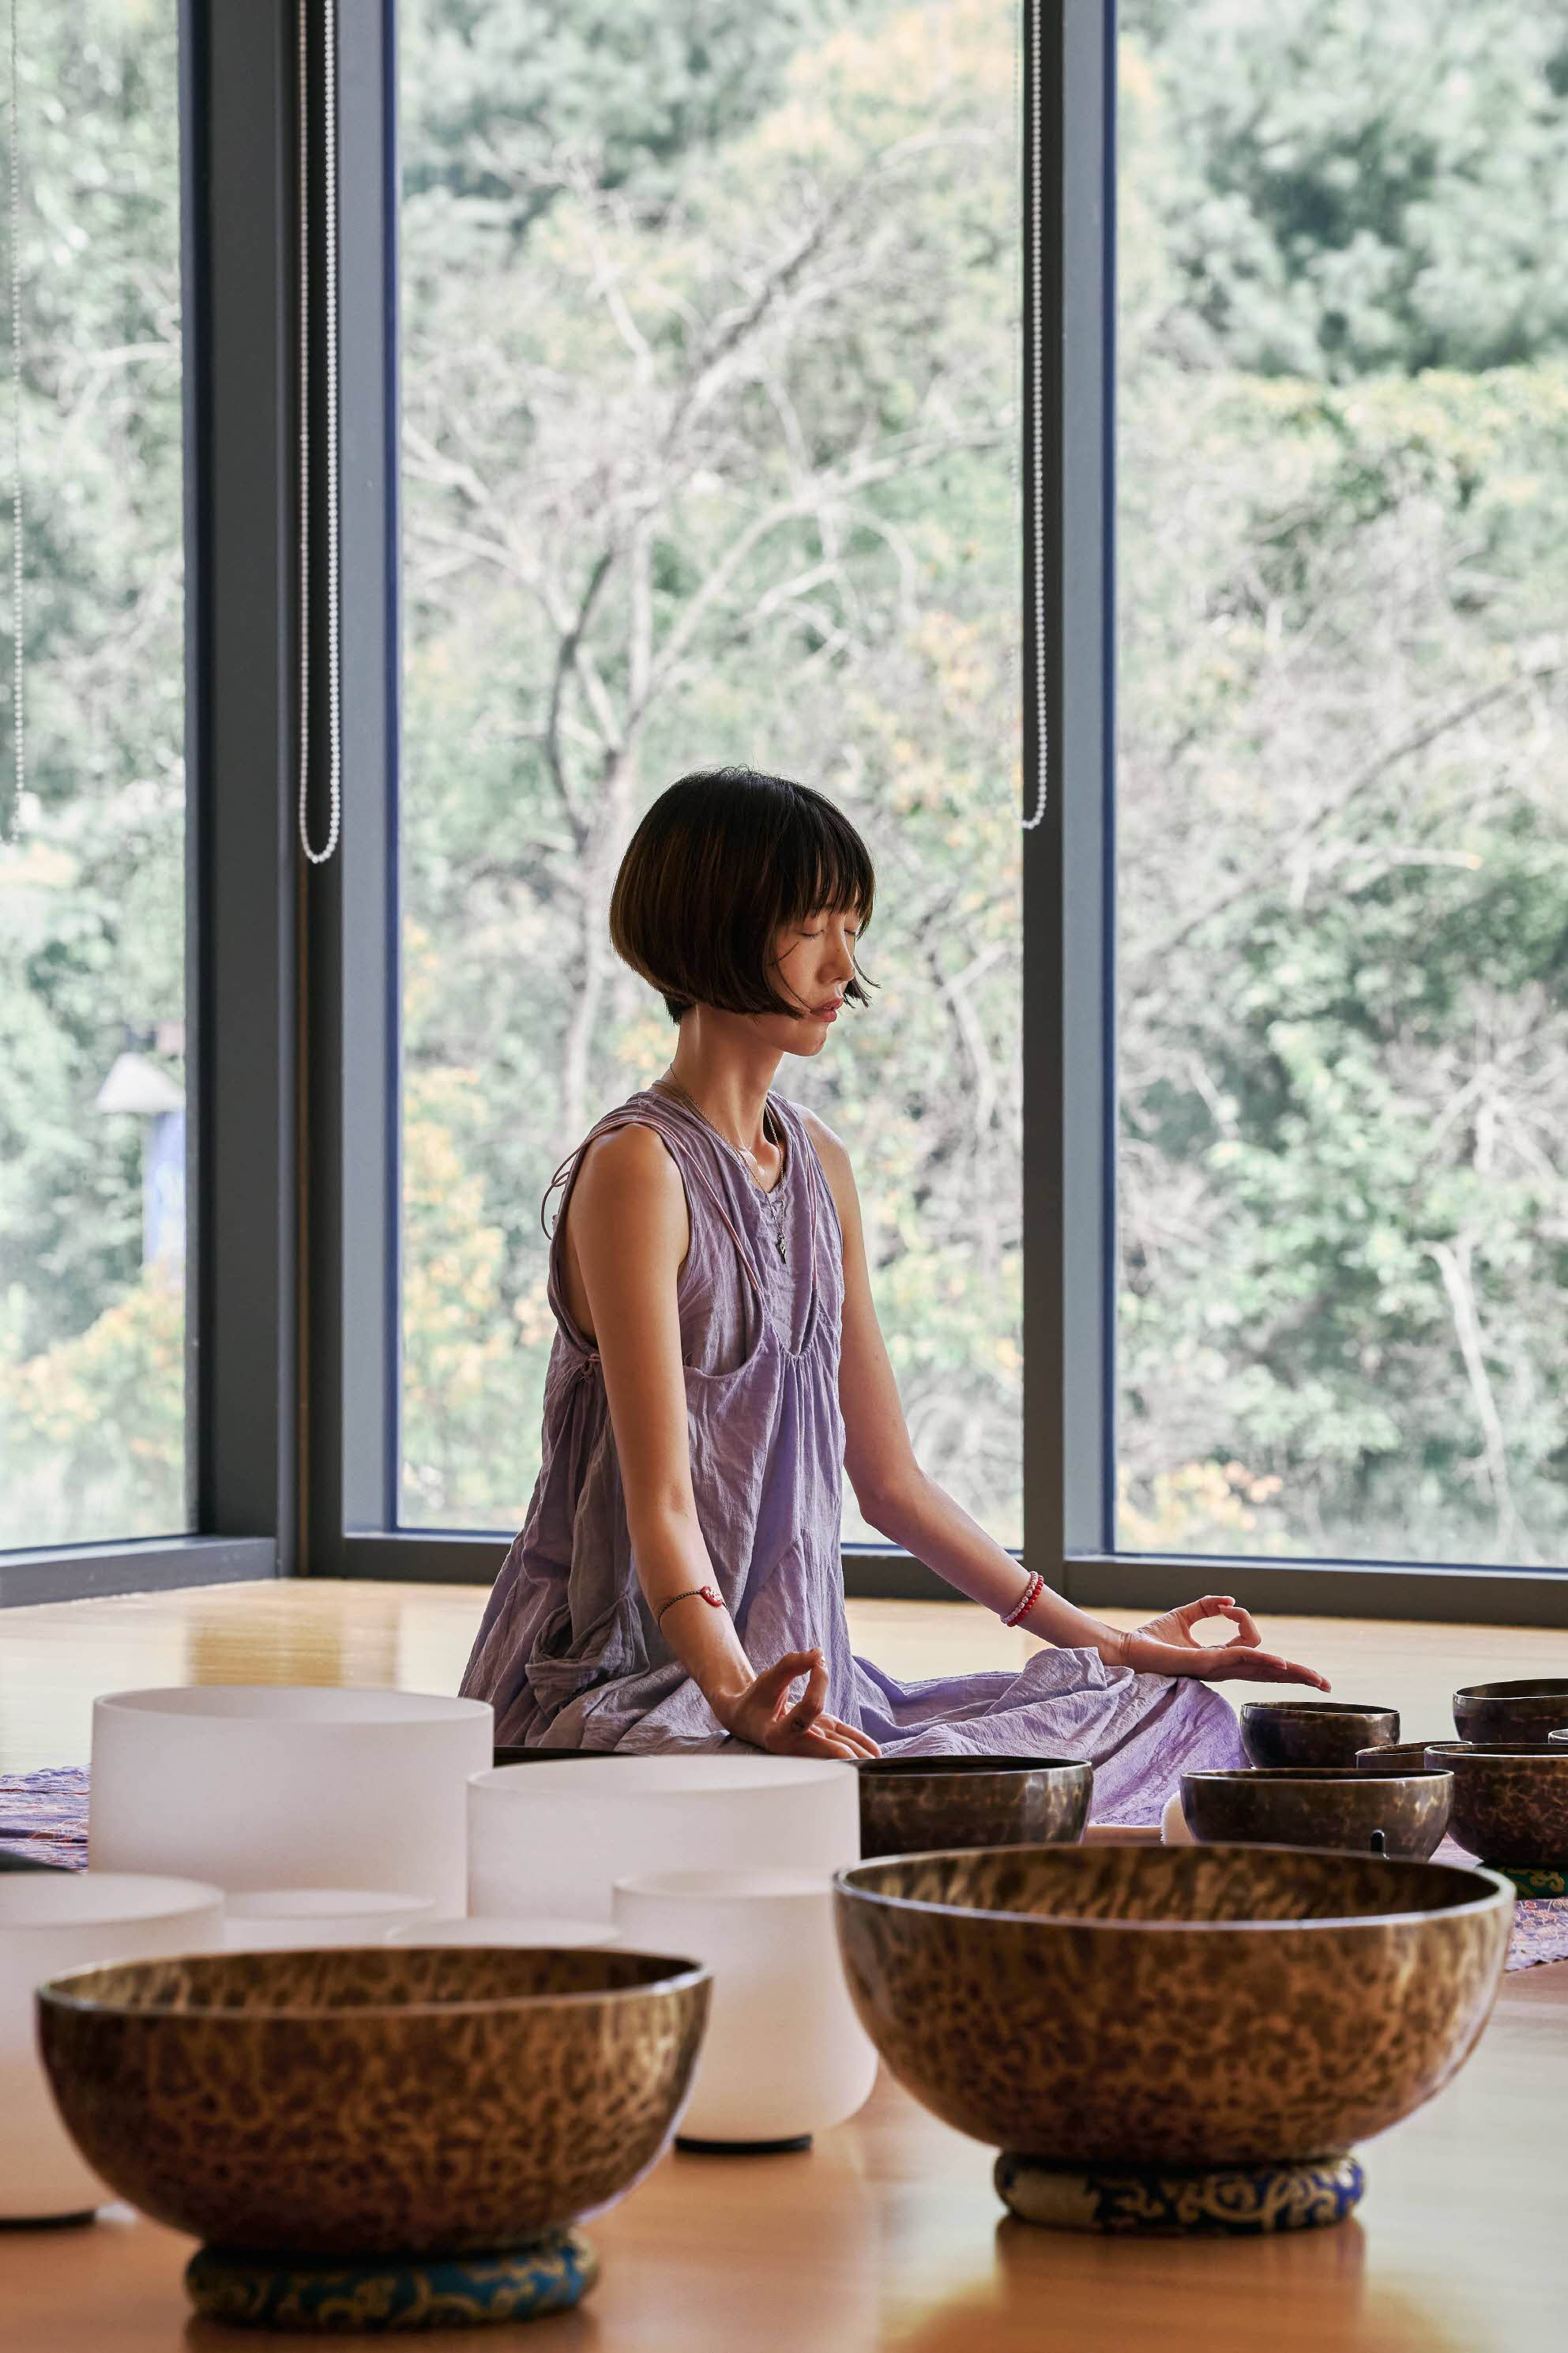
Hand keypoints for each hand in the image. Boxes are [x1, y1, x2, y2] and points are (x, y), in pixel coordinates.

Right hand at [714, 1648, 880, 1758]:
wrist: (747, 1719)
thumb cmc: (756, 1699)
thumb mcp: (768, 1680)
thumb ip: (791, 1665)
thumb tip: (817, 1653)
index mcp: (777, 1734)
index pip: (808, 1710)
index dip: (818, 1683)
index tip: (818, 1662)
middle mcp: (794, 1745)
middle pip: (824, 1748)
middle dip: (845, 1752)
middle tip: (868, 1758)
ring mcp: (809, 1744)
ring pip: (837, 1748)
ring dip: (858, 1752)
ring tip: (879, 1757)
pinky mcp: (820, 1737)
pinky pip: (841, 1740)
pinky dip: (858, 1743)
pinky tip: (875, 1752)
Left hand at [1105, 1594, 1330, 1690]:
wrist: (1126, 1648)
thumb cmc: (1151, 1638)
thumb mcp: (1183, 1616)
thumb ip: (1206, 1607)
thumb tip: (1228, 1600)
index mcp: (1220, 1660)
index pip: (1252, 1646)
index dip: (1245, 1621)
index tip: (1224, 1605)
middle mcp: (1222, 1669)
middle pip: (1268, 1673)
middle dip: (1297, 1677)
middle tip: (1324, 1684)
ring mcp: (1215, 1669)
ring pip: (1261, 1670)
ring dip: (1289, 1673)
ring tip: (1315, 1679)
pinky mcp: (1203, 1665)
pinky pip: (1239, 1660)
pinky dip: (1261, 1660)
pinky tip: (1281, 1663)